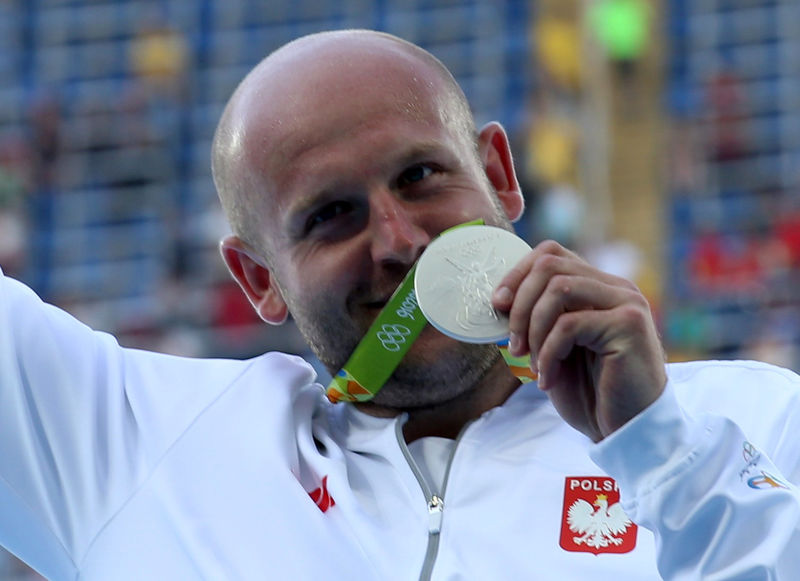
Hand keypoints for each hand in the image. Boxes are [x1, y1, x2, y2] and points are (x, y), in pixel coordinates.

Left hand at [492, 240, 666, 441]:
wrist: (626, 430)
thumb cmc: (590, 392)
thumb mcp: (554, 348)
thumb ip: (538, 318)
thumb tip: (499, 299)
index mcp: (598, 287)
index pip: (552, 253)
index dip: (517, 274)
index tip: (497, 305)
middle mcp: (616, 287)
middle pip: (551, 266)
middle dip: (520, 305)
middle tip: (512, 344)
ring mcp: (626, 303)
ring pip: (558, 289)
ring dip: (533, 328)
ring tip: (530, 363)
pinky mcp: (629, 326)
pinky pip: (569, 325)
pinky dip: (548, 353)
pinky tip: (548, 379)